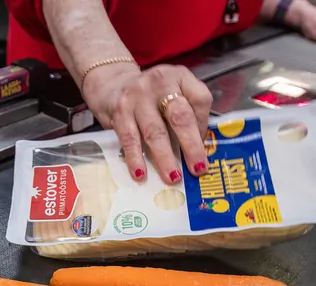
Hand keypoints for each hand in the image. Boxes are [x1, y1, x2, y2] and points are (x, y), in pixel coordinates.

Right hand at [81, 63, 213, 184]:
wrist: (112, 84)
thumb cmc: (150, 97)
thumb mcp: (173, 93)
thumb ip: (187, 114)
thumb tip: (198, 151)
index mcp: (180, 77)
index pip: (200, 100)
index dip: (204, 125)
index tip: (203, 146)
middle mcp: (160, 82)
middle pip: (180, 116)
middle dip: (191, 146)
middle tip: (198, 169)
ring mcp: (138, 96)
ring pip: (155, 131)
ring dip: (165, 158)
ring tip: (173, 178)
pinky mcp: (120, 110)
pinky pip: (130, 138)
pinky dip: (136, 158)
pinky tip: (140, 174)